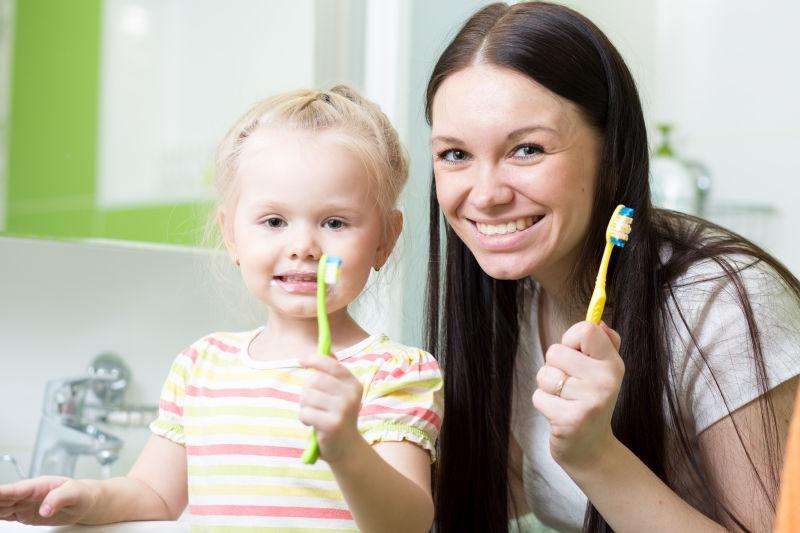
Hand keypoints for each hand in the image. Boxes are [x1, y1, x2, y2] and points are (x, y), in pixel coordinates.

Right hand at [0, 476, 94, 524]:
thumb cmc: (81, 493)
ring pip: (1, 507)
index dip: (0, 492)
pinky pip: (5, 515)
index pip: (14, 490)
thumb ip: (59, 498)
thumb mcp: (74, 494)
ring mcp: (23, 504)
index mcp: (37, 485)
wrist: (86, 502)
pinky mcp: (23, 514)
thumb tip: (45, 509)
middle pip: (2, 498)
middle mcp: (27, 494)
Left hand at [299, 354, 363, 463]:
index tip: (301, 361)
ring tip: (314, 414)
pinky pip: (305, 412)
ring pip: (307, 396)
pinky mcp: (333, 424)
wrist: (347, 448)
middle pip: (314, 380)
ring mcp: (343, 409)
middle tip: (313, 404)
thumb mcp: (340, 393)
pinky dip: (304, 418)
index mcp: (353, 384)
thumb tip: (325, 349)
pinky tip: (313, 425)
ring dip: (304, 406)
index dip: (314, 359)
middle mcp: (351, 395)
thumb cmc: (338, 416)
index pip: (331, 364)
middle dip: (307, 392)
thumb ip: (333, 373)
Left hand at [532, 321, 623, 469]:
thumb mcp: (604, 371)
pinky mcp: (570, 420)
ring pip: (545, 375)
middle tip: (569, 385)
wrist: (591, 449)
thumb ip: (603, 342)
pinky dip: (544, 405)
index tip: (575, 353)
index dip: (570, 338)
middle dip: (554, 367)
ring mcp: (589, 401)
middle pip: (556, 351)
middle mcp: (605, 381)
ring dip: (547, 387)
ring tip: (564, 400)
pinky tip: (559, 414)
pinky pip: (539, 397)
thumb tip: (599, 320)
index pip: (586, 330)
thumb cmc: (591, 401)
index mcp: (613, 364)